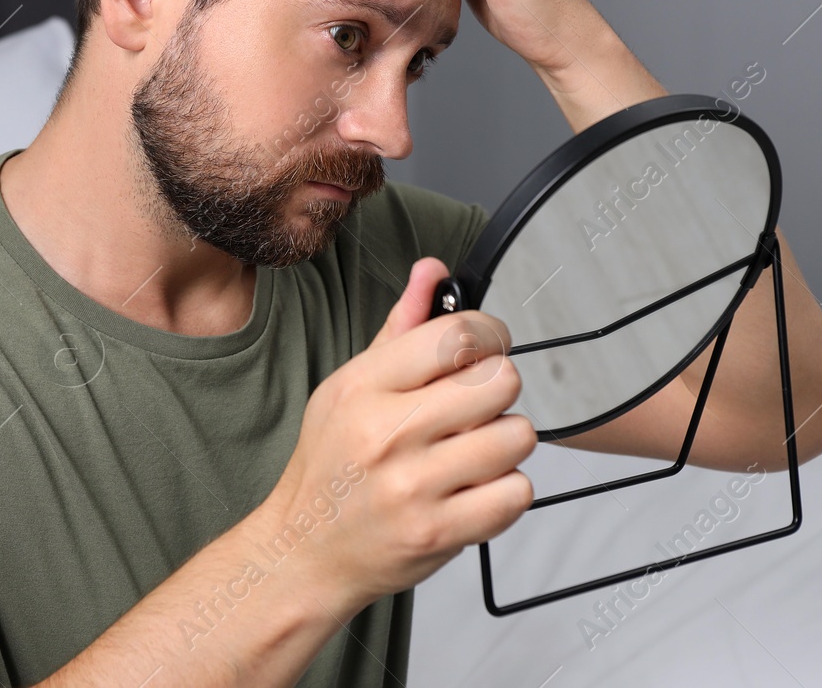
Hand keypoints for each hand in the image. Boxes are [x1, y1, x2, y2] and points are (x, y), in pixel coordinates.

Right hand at [262, 257, 535, 614]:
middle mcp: (387, 433)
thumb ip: (399, 329)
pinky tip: (474, 488)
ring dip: (504, 442)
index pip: (457, 336)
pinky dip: (506, 490)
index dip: (490, 333)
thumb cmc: (331, 466)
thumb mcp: (349, 387)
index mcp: (363, 387)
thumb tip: (432, 270)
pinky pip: (516, 492)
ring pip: (516, 435)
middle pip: (499, 381)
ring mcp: (414, 486)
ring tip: (472, 450)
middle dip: (498, 388)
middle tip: (476, 403)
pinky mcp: (439, 532)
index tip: (488, 344)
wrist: (305, 550)